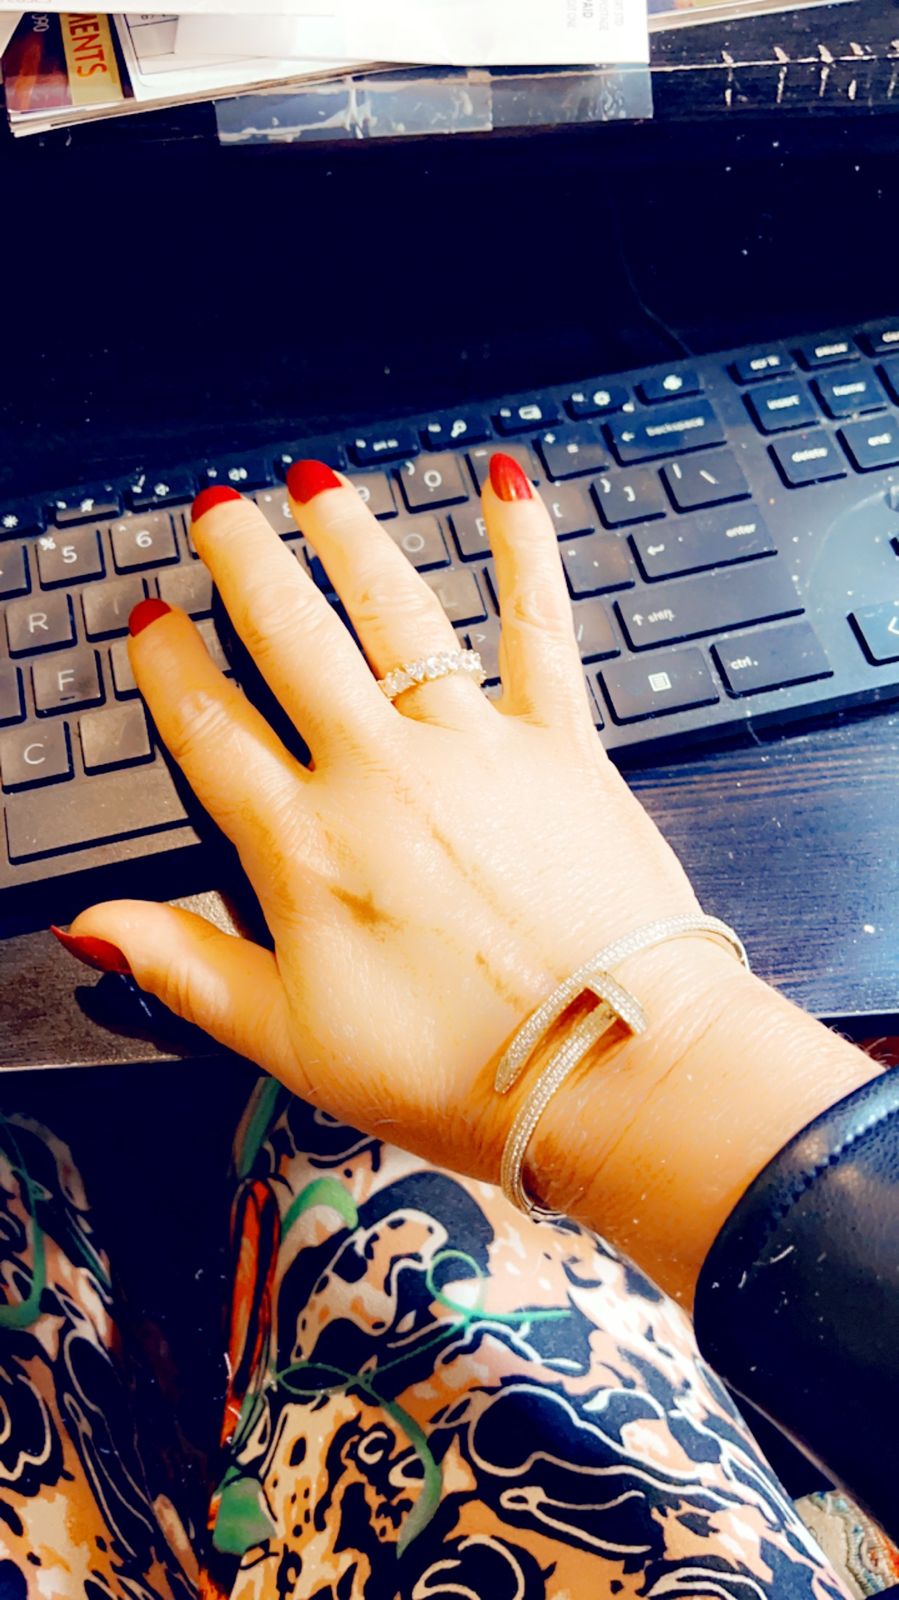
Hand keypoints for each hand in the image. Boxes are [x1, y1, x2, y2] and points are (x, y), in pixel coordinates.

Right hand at [59, 454, 741, 1189]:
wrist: (606, 1069)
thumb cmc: (459, 1068)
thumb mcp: (290, 1040)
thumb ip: (184, 968)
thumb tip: (91, 929)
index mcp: (305, 846)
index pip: (210, 730)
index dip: (169, 670)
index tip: (150, 626)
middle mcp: (380, 774)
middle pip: (291, 639)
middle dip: (245, 566)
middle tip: (219, 516)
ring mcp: (472, 748)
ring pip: (395, 611)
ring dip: (348, 537)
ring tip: (314, 485)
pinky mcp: (560, 743)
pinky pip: (537, 624)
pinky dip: (523, 548)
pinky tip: (503, 483)